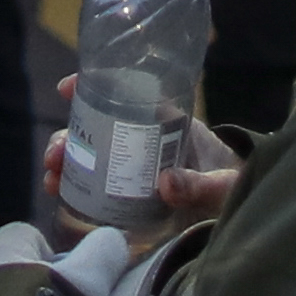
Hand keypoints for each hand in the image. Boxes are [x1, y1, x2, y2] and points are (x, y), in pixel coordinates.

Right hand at [42, 75, 241, 234]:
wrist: (243, 209)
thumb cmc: (235, 183)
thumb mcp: (223, 182)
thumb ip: (201, 183)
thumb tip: (165, 184)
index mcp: (168, 123)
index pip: (127, 95)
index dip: (94, 87)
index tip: (68, 88)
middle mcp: (144, 142)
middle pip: (98, 131)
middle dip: (70, 137)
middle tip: (56, 155)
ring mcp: (134, 170)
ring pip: (91, 158)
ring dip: (67, 163)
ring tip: (52, 178)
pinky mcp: (130, 197)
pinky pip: (97, 187)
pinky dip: (75, 189)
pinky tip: (60, 196)